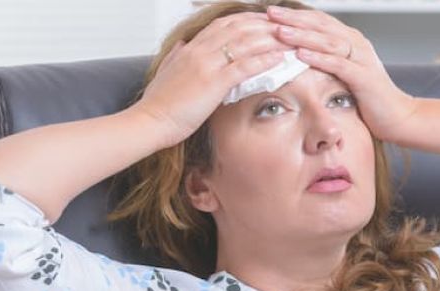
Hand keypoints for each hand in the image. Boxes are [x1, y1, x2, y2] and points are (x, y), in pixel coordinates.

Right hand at [132, 12, 294, 146]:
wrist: (148, 121)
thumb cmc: (158, 103)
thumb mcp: (166, 72)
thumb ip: (176, 56)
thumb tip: (182, 45)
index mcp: (191, 48)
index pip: (224, 24)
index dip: (247, 20)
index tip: (264, 21)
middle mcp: (200, 51)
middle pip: (239, 28)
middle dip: (264, 25)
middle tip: (285, 27)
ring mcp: (207, 65)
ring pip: (245, 43)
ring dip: (270, 40)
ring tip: (290, 40)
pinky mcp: (213, 83)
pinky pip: (245, 66)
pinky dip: (264, 60)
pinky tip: (280, 59)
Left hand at [266, 6, 418, 142]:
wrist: (399, 116)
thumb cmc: (370, 98)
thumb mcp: (345, 74)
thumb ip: (326, 62)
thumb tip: (296, 57)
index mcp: (351, 40)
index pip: (319, 21)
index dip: (296, 15)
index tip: (271, 12)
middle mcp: (357, 44)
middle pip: (321, 25)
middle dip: (294, 19)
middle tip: (270, 13)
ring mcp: (362, 59)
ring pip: (328, 41)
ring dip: (302, 35)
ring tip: (280, 31)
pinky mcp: (365, 77)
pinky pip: (339, 64)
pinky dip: (319, 59)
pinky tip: (301, 55)